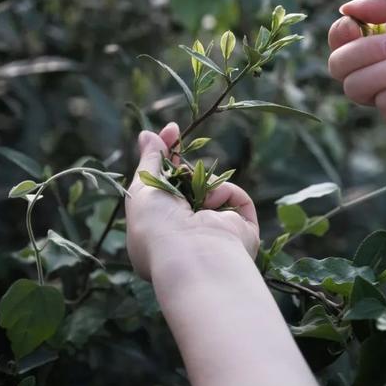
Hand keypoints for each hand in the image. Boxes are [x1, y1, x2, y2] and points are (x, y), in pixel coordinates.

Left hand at [125, 122, 259, 280]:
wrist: (190, 254)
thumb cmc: (156, 226)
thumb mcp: (143, 188)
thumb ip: (149, 160)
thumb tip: (147, 134)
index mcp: (160, 233)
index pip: (165, 189)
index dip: (167, 158)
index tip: (172, 130)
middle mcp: (189, 236)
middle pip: (191, 186)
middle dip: (187, 165)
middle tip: (180, 149)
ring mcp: (217, 235)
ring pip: (215, 190)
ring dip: (205, 182)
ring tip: (196, 193)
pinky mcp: (242, 233)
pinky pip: (238, 200)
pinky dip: (228, 192)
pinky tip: (213, 200)